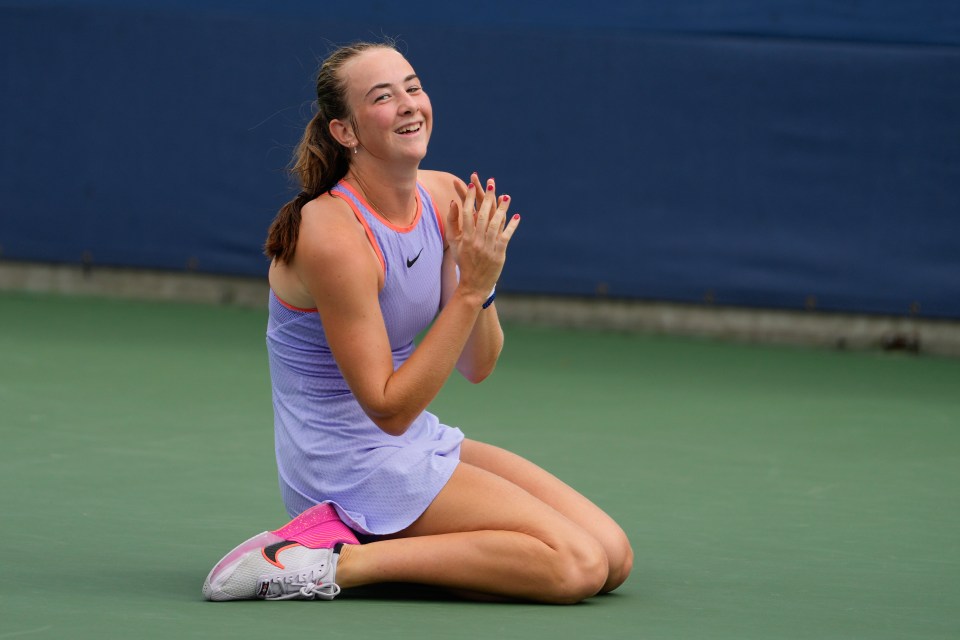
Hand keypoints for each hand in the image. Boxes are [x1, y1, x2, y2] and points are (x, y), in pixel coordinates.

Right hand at [446, 174, 520, 299]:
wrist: (473, 284)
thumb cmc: (463, 261)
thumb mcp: (454, 243)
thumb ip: (452, 222)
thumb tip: (454, 202)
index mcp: (465, 237)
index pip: (467, 213)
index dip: (469, 198)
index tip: (472, 185)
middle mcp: (476, 240)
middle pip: (482, 215)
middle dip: (487, 198)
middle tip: (492, 184)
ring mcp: (488, 247)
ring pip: (495, 224)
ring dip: (502, 209)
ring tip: (507, 196)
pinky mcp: (499, 253)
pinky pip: (506, 236)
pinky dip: (511, 226)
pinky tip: (517, 216)